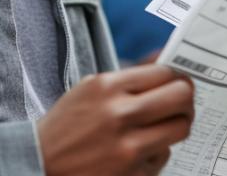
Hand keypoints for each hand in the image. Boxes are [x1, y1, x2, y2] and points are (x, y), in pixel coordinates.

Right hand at [37, 64, 193, 175]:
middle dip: (186, 98)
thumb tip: (166, 62)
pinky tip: (141, 149)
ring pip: (180, 128)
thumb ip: (129, 77)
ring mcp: (127, 147)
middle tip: (180, 102)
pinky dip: (157, 151)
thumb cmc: (67, 125)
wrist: (40, 163)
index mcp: (108, 87)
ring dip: (177, 125)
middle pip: (182, 97)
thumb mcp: (91, 89)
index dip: (177, 76)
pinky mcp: (132, 174)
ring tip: (165, 125)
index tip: (178, 81)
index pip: (165, 72)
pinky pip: (164, 156)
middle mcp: (119, 114)